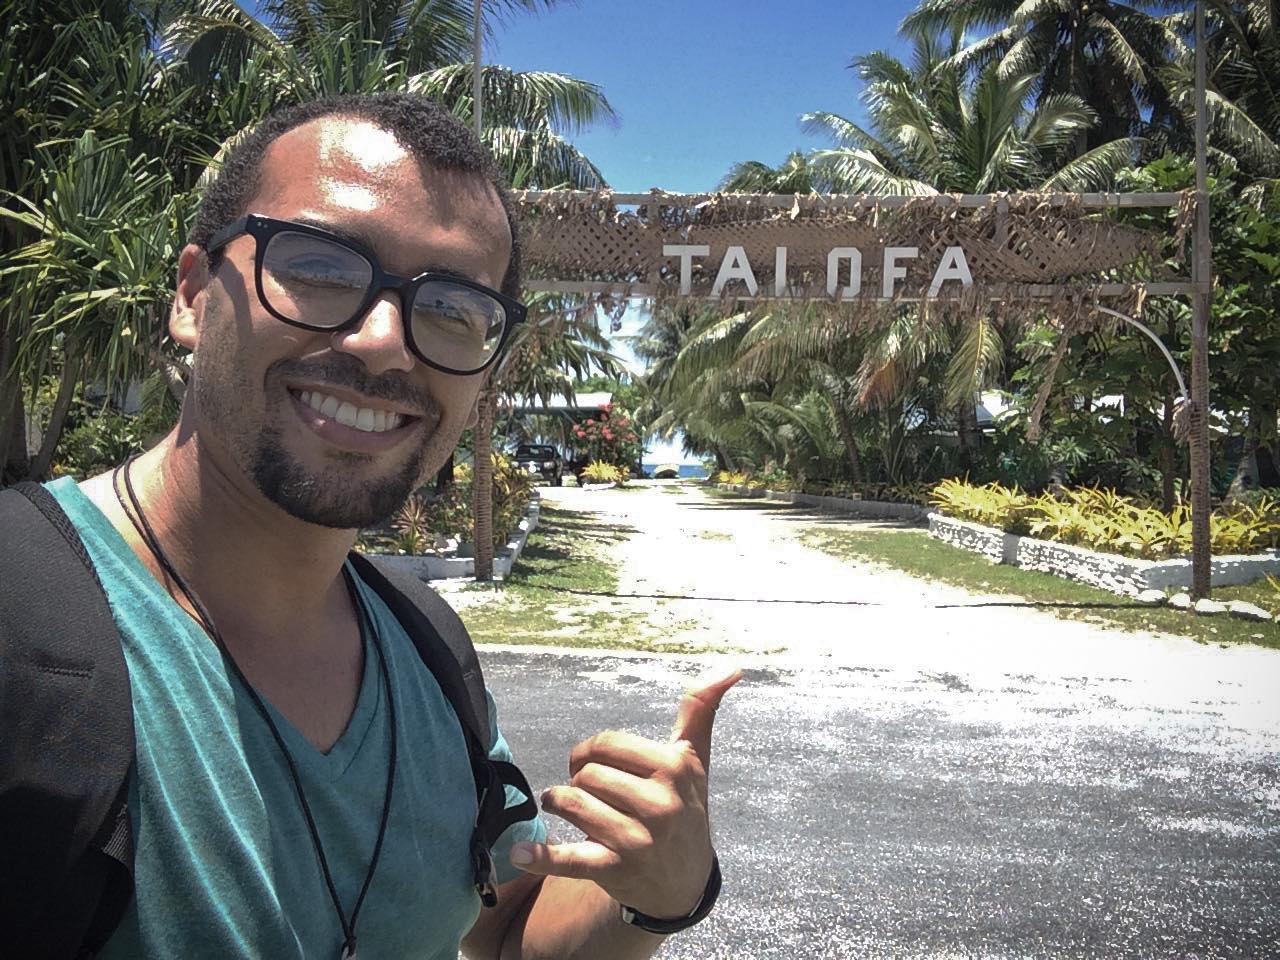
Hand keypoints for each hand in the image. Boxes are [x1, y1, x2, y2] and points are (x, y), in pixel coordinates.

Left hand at [509, 668, 742, 918]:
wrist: (686, 882)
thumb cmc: (685, 807)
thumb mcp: (695, 759)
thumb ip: (702, 710)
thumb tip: (732, 667)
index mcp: (675, 768)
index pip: (607, 744)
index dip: (589, 751)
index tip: (591, 763)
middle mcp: (660, 804)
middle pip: (587, 774)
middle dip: (579, 780)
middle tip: (587, 792)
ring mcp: (637, 840)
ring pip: (573, 804)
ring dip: (557, 803)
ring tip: (561, 807)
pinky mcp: (615, 871)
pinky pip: (569, 859)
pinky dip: (540, 856)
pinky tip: (518, 852)